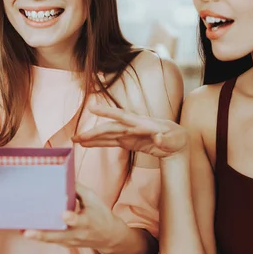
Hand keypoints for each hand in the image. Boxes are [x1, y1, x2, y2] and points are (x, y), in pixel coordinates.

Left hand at [23, 184, 124, 251]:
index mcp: (86, 221)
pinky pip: (50, 240)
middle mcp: (76, 233)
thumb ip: (78, 188)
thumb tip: (62, 175)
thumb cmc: (101, 215)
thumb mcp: (93, 199)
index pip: (77, 220)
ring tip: (21, 229)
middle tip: (27, 231)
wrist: (109, 237)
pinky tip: (26, 230)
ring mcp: (69, 241)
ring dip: (36, 236)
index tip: (65, 215)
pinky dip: (39, 236)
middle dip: (42, 234)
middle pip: (57, 236)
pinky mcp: (64, 243)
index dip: (71, 218)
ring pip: (50, 240)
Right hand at [71, 104, 187, 158]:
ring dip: (91, 138)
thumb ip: (166, 139)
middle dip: (93, 132)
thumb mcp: (175, 140)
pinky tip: (86, 145)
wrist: (176, 142)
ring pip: (106, 135)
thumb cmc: (177, 139)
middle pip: (109, 128)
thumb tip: (158, 138)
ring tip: (76, 141)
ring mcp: (128, 133)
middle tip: (76, 137)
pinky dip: (98, 143)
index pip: (122, 115)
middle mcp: (131, 125)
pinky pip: (109, 142)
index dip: (107, 112)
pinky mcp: (127, 140)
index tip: (92, 108)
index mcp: (142, 122)